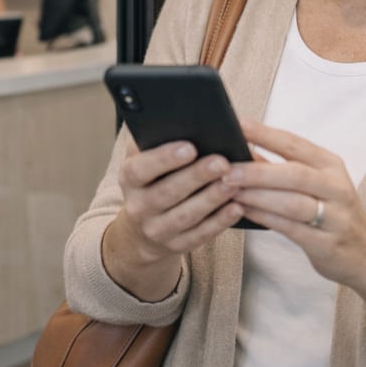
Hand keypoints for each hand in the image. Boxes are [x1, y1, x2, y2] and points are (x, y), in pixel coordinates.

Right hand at [113, 135, 244, 263]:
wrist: (141, 228)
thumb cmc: (151, 180)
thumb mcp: (143, 159)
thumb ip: (155, 140)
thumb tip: (181, 120)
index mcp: (129, 179)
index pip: (140, 169)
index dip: (163, 159)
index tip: (189, 147)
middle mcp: (138, 207)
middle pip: (167, 193)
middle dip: (196, 177)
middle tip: (221, 162)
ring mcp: (156, 230)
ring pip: (185, 216)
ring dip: (211, 199)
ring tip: (233, 182)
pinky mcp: (176, 246)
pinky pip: (199, 235)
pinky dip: (219, 222)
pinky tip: (236, 207)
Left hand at [225, 119, 365, 287]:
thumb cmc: (331, 211)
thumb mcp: (315, 182)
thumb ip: (280, 167)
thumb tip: (240, 148)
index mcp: (330, 165)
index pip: (295, 144)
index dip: (266, 134)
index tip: (238, 126)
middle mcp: (336, 187)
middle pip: (294, 174)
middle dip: (256, 171)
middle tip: (226, 170)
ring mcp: (335, 217)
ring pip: (291, 202)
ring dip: (257, 196)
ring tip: (230, 191)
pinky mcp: (326, 244)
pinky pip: (290, 228)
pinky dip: (264, 217)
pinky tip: (244, 210)